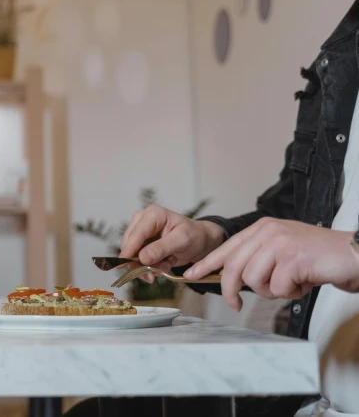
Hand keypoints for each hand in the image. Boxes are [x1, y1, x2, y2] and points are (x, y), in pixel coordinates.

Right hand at [119, 205, 225, 274]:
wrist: (199, 241)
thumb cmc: (193, 235)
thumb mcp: (182, 241)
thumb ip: (162, 248)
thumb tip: (142, 258)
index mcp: (152, 214)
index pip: (136, 233)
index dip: (129, 249)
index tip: (125, 264)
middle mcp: (142, 221)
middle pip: (129, 245)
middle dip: (141, 262)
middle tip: (156, 273)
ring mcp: (140, 232)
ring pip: (132, 255)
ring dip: (148, 266)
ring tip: (166, 265)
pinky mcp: (141, 244)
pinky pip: (138, 260)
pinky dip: (150, 266)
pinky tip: (163, 264)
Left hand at [185, 218, 358, 311]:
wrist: (353, 255)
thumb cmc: (317, 258)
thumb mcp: (282, 251)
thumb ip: (258, 258)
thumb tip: (231, 280)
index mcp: (262, 228)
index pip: (228, 247)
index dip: (208, 263)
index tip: (192, 275)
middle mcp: (268, 231)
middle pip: (234, 267)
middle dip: (231, 290)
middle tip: (234, 305)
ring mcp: (280, 243)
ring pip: (254, 279)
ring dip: (270, 291)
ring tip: (289, 284)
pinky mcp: (293, 258)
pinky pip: (276, 288)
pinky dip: (288, 293)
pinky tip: (303, 285)